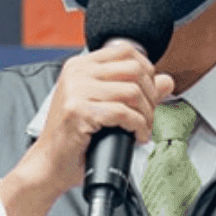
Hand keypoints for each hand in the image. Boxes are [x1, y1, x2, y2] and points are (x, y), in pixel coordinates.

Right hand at [0, 41, 175, 215]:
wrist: (49, 164)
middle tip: (148, 115)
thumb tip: (166, 81)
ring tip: (143, 128)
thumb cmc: (73, 138)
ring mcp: (75, 90)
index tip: (149, 92)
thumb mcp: (103, 106)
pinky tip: (137, 136)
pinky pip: (123, 113)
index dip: (147, 71)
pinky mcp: (78, 111)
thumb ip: (134, 89)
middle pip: (134, 70)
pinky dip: (138, 127)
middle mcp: (76, 73)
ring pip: (132, 92)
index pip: (126, 52)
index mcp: (80, 66)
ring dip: (146, 115)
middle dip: (150, 95)